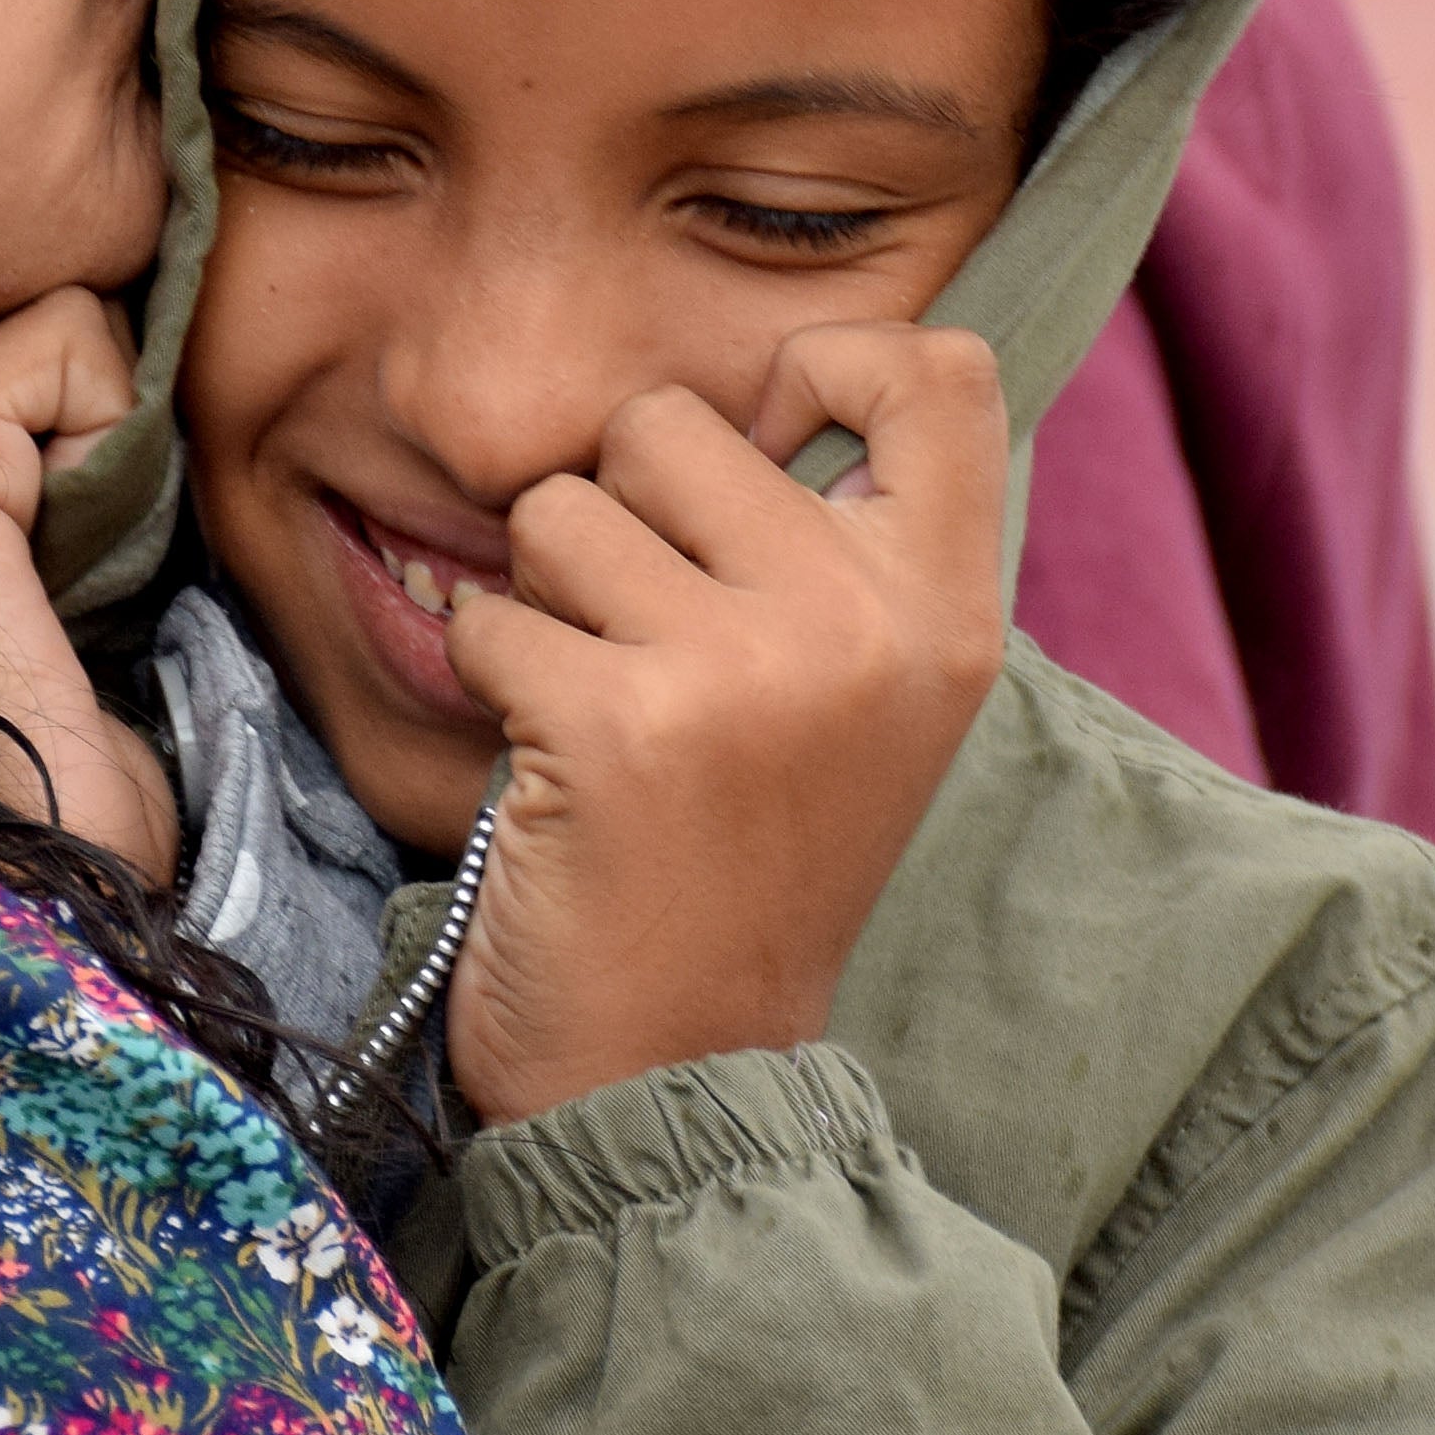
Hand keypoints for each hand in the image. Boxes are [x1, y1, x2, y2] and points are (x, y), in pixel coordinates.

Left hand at [440, 323, 1007, 1123]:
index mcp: (946, 610)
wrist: (683, 1071)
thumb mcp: (859, 694)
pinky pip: (488, 616)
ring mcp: (742, 673)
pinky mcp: (616, 726)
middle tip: (651, 650)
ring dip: (545, 602)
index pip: (936, 368)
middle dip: (617, 512)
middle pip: (671, 420)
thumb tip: (784, 371)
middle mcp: (865, 625)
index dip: (821, 364)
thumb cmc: (743, 859)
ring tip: (605, 712)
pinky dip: (490, 682)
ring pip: (558, 508)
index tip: (764, 444)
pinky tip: (552, 767)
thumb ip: (840, 540)